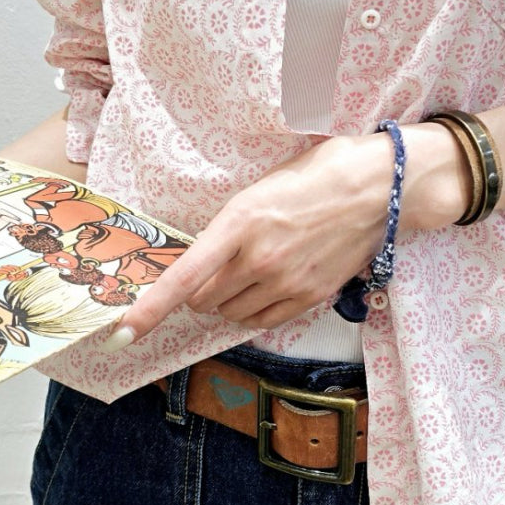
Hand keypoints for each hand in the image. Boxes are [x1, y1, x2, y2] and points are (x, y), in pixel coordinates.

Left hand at [98, 132, 394, 349]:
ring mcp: (285, 282)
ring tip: (249, 270)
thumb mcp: (260, 189)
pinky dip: (253, 311)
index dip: (150, 309)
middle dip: (198, 289)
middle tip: (217, 266)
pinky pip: (261, 321)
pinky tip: (266, 286)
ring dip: (227, 300)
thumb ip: (229, 226)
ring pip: (230, 312)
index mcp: (239, 222)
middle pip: (202, 299)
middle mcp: (258, 259)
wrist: (379, 187)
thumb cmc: (318, 174)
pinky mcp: (309, 297)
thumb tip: (203, 258)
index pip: (183, 277)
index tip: (124, 329)